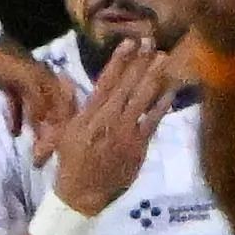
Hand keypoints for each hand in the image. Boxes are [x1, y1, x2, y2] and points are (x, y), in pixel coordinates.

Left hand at [0, 41, 77, 159]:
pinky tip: (14, 133)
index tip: (52, 151)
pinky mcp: (11, 87)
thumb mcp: (21, 77)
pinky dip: (18, 120)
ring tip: (34, 152)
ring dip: (37, 131)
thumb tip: (45, 123)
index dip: (60, 131)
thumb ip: (36, 98)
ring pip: (37, 112)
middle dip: (50, 136)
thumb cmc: (0, 59)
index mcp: (48, 81)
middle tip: (41, 159)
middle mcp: (42, 84)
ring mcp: (26, 85)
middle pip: (52, 113)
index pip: (62, 110)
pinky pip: (19, 106)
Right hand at [49, 43, 176, 217]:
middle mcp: (108, 119)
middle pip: (127, 86)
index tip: (129, 42)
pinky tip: (170, 91)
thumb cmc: (72, 160)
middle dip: (140, 63)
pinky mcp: (138, 146)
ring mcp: (125, 132)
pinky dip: (161, 106)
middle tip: (152, 42)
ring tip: (164, 59)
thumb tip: (63, 76)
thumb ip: (66, 103)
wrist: (83, 192)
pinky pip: (152, 122)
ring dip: (154, 78)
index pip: (105, 81)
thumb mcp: (63, 130)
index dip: (118, 61)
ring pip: (142, 100)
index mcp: (89, 114)